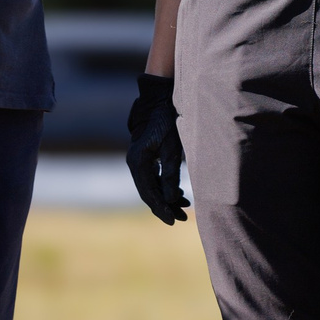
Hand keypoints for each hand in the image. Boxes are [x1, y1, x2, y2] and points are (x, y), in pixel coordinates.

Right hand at [126, 73, 188, 224]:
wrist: (160, 98)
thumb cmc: (168, 120)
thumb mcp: (172, 148)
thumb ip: (170, 174)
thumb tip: (169, 200)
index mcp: (138, 161)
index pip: (149, 193)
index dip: (161, 209)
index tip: (174, 220)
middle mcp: (134, 161)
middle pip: (148, 192)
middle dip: (165, 206)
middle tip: (182, 218)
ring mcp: (138, 158)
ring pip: (151, 185)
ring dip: (166, 196)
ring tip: (185, 205)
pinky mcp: (145, 155)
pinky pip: (152, 176)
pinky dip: (164, 185)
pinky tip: (178, 191)